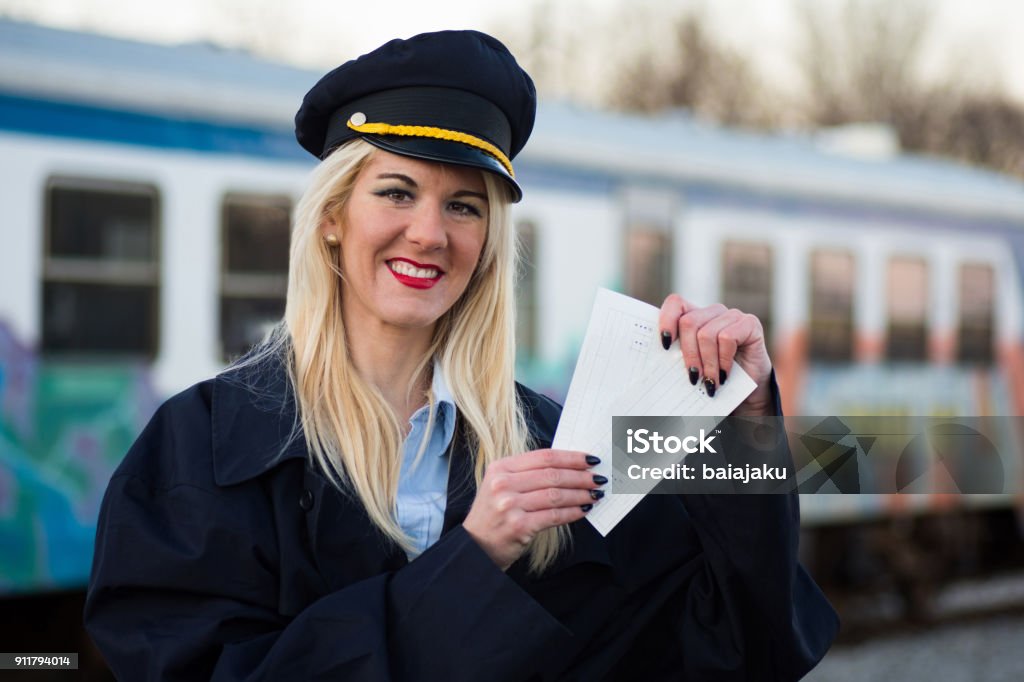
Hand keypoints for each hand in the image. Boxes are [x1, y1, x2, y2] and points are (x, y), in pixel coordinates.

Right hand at [463, 450, 603, 569]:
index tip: (589, 459)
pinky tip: (584, 510)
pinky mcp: (519, 526)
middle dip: (580, 476)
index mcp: (501, 468)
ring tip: (595, 494)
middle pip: (552, 475)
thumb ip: (528, 474)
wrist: (474, 547)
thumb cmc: (493, 515)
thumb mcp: (501, 486)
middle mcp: (503, 484)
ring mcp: (510, 505)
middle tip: (597, 478)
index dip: (571, 457)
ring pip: (556, 495)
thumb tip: (568, 467)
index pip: (544, 457)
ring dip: (580, 494)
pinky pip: (554, 516)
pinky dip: (573, 512)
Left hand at [658, 294, 773, 415]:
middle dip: (688, 354)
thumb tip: (656, 363)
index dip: (666, 320)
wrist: (749, 391)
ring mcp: (732, 315)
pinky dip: (723, 360)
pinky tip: (724, 375)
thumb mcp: (693, 364)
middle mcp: (713, 312)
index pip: (675, 303)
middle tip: (692, 378)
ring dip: (707, 364)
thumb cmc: (715, 376)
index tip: (664, 345)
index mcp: (694, 316)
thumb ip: (677, 356)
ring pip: (706, 334)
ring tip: (709, 383)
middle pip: (688, 322)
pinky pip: (727, 338)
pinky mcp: (749, 323)